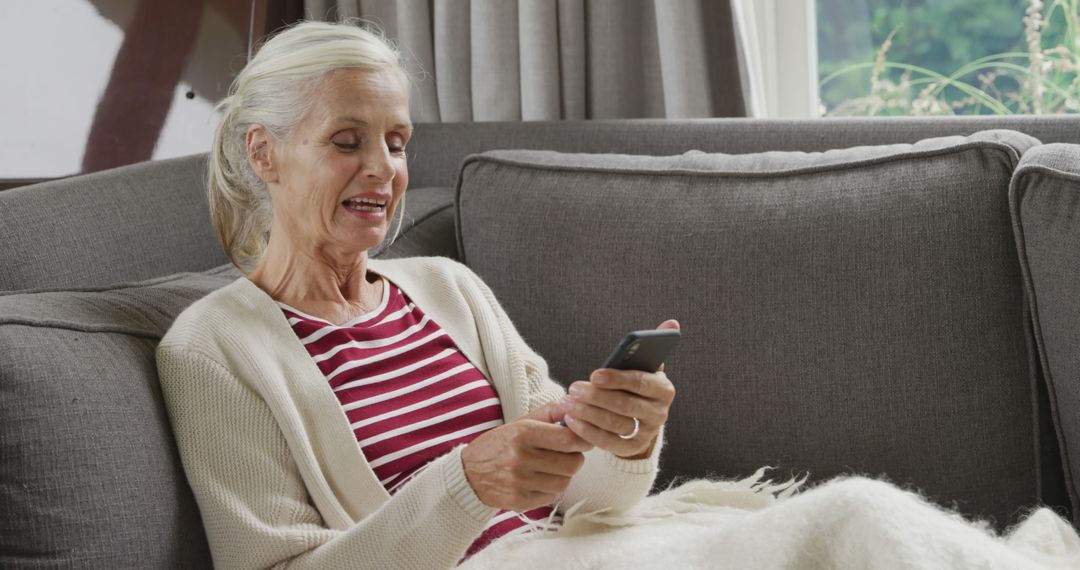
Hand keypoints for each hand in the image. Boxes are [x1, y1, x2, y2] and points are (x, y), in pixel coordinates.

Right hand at [461, 401, 592, 511]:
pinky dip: (552, 488)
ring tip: (553, 467)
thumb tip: (573, 404)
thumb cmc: (498, 445)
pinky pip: (552, 495)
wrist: (468, 474)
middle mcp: (521, 458)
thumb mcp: (519, 422)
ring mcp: (519, 482)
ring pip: (565, 481)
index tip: (582, 439)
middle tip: (567, 454)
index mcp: (522, 434)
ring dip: (564, 474)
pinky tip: (542, 480)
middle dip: (575, 458)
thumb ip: (549, 413)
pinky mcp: (519, 500)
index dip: (582, 439)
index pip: (568, 439)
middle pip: (572, 463)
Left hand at [561, 319, 678, 459]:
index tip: (594, 374)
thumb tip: (672, 322)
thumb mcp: (645, 366)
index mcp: (664, 389)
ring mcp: (647, 433)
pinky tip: (571, 421)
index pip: (641, 383)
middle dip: (596, 397)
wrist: (639, 417)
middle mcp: (660, 413)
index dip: (617, 379)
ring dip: (588, 414)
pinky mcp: (632, 449)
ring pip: (616, 425)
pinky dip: (589, 432)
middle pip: (625, 405)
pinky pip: (609, 443)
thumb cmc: (636, 384)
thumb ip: (653, 346)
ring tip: (568, 403)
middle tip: (573, 388)